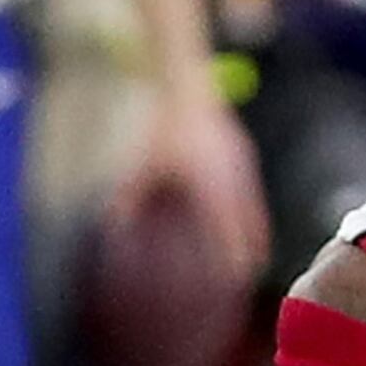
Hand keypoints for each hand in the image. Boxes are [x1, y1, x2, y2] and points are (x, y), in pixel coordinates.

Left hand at [117, 79, 269, 276]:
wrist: (184, 83)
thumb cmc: (160, 125)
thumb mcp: (139, 165)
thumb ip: (128, 199)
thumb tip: (111, 231)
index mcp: (212, 185)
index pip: (232, 233)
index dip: (237, 260)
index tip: (237, 282)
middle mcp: (233, 177)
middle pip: (252, 225)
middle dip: (253, 251)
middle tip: (250, 277)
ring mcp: (242, 164)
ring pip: (254, 207)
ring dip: (254, 231)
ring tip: (254, 254)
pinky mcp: (241, 153)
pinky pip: (249, 191)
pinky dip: (249, 209)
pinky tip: (242, 217)